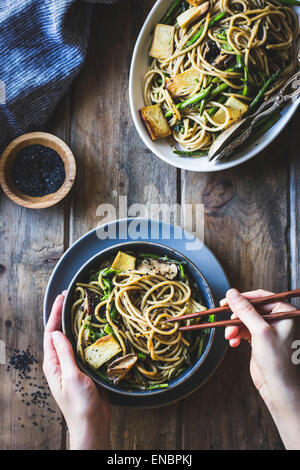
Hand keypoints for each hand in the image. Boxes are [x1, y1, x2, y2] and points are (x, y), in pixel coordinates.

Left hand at [43, 292, 110, 449]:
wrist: (92, 424)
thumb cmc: (80, 405)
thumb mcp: (72, 376)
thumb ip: (65, 354)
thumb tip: (56, 332)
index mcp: (53, 364)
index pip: (51, 333)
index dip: (55, 314)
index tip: (61, 298)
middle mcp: (60, 363)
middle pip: (60, 334)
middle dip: (63, 315)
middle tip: (71, 298)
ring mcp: (72, 366)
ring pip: (72, 340)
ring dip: (76, 324)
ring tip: (82, 308)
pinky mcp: (84, 369)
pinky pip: (84, 348)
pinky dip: (87, 336)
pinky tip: (95, 329)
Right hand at [222, 288, 299, 448]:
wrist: (279, 388)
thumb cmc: (279, 362)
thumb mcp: (260, 331)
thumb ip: (245, 311)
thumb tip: (232, 294)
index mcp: (286, 312)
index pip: (261, 297)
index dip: (243, 298)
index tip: (227, 300)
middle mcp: (279, 320)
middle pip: (251, 309)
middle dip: (237, 317)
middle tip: (225, 319)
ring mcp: (270, 330)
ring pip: (245, 320)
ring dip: (235, 327)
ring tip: (230, 336)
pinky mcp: (260, 340)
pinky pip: (244, 331)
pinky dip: (237, 335)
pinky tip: (233, 342)